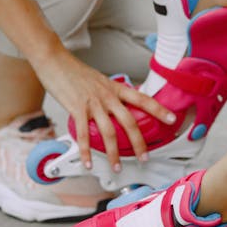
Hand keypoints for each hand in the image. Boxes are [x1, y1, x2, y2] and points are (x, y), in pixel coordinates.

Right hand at [35, 54, 175, 172]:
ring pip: (109, 132)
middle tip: (144, 157)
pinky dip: (86, 151)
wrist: (55, 61)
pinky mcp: (77, 109)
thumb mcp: (99, 81)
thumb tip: (116, 106)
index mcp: (115, 88)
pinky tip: (88, 162)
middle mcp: (107, 96)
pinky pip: (84, 135)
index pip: (142, 99)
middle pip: (129, 122)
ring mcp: (93, 103)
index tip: (171, 119)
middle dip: (139, 143)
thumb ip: (110, 94)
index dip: (159, 109)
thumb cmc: (75, 71)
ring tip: (117, 166)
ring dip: (114, 153)